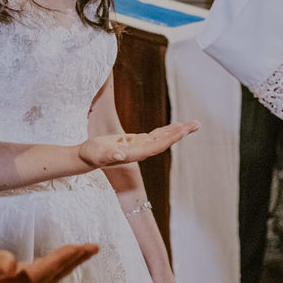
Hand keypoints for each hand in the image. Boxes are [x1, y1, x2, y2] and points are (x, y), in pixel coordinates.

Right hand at [0, 241, 97, 282]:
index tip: (80, 246)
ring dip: (66, 266)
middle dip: (72, 262)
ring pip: (46, 281)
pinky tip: (60, 263)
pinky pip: (38, 281)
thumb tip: (12, 265)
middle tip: (93, 247)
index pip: (41, 273)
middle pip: (50, 278)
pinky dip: (52, 269)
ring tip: (83, 252)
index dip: (61, 259)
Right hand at [77, 121, 199, 168]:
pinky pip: (155, 135)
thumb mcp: (99, 154)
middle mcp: (141, 151)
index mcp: (136, 153)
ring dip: (176, 131)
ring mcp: (139, 146)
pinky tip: (174, 126)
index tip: (184, 130)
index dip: (171, 137)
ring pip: (162, 137)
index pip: (159, 145)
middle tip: (196, 124)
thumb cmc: (91, 155)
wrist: (86, 158)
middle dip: (181, 132)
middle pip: (165, 141)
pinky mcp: (136, 142)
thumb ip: (109, 154)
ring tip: (191, 124)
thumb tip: (120, 154)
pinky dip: (166, 130)